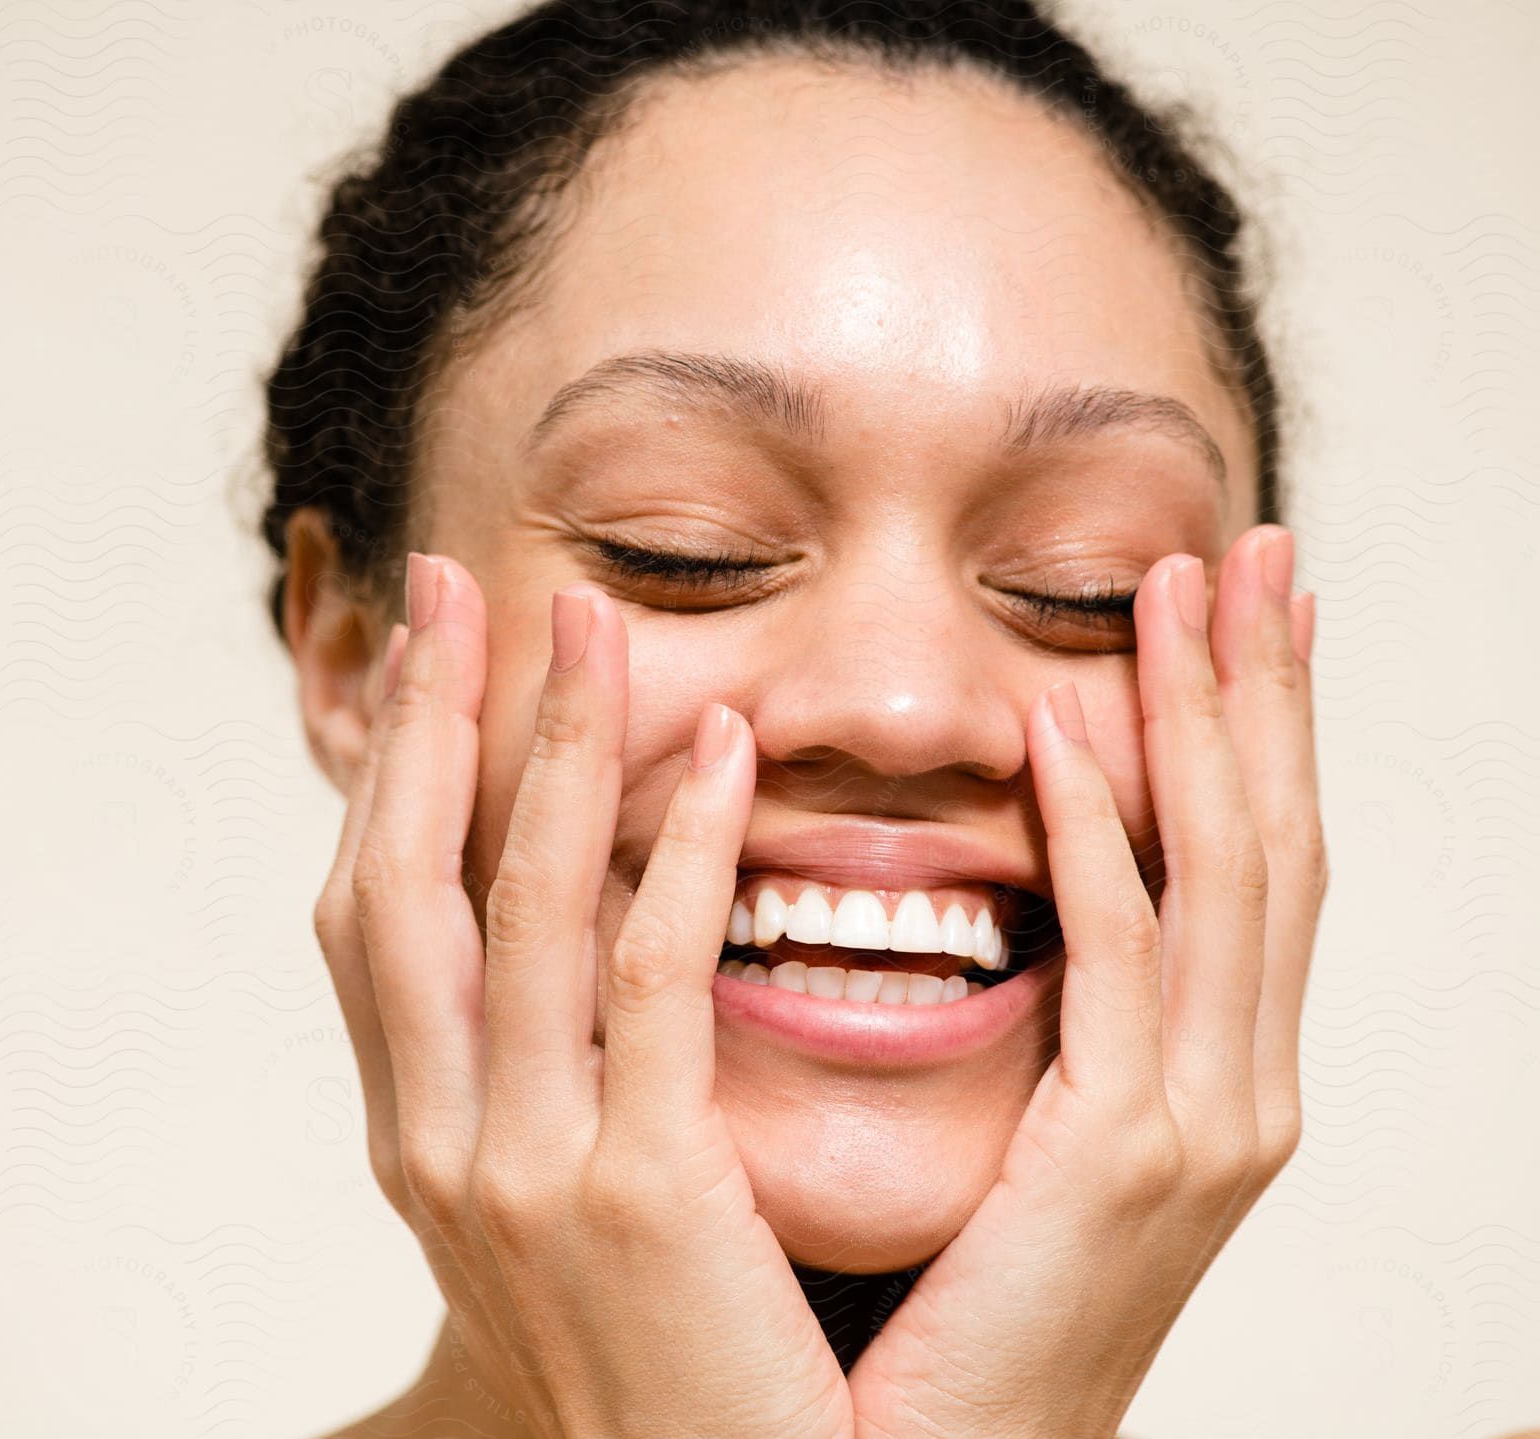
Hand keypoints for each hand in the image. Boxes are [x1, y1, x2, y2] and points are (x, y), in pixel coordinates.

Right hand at [315, 553, 853, 1438]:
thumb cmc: (660, 1347)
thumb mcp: (568, 1195)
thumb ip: (556, 1062)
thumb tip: (590, 911)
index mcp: (419, 1134)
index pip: (375, 914)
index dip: (393, 771)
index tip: (434, 649)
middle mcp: (435, 1142)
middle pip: (402, 882)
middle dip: (429, 724)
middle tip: (467, 586)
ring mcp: (518, 1172)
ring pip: (513, 905)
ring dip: (549, 747)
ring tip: (590, 621)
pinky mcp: (633, 1196)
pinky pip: (645, 987)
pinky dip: (673, 856)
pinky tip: (720, 760)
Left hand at [847, 524, 1325, 1437]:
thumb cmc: (962, 1305)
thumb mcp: (1028, 1139)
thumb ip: (1044, 1017)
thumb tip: (991, 880)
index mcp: (1211, 1082)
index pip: (1252, 868)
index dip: (1259, 730)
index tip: (1241, 611)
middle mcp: (1237, 1091)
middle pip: (1273, 845)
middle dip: (1265, 692)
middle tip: (1251, 553)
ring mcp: (1202, 1125)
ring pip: (1228, 877)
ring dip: (1206, 720)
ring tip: (1185, 588)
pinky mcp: (1127, 1157)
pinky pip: (1123, 960)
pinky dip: (1104, 836)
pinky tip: (1067, 730)